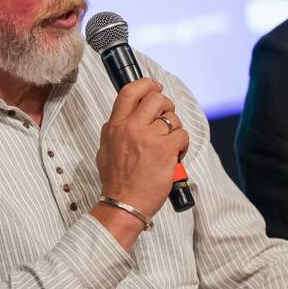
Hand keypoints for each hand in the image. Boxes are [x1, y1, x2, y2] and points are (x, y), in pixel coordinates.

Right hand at [96, 78, 189, 217]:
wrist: (124, 204)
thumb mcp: (104, 150)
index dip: (146, 84)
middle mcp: (131, 128)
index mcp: (115, 126)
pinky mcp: (165, 150)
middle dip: (166, 106)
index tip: (154, 86)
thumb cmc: (116, 182)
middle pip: (156, 99)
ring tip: (169, 145)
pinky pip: (182, 135)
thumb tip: (124, 118)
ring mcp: (149, 138)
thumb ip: (114, 131)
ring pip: (172, 118)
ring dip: (175, 129)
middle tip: (166, 119)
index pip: (130, 92)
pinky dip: (183, 145)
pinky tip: (176, 155)